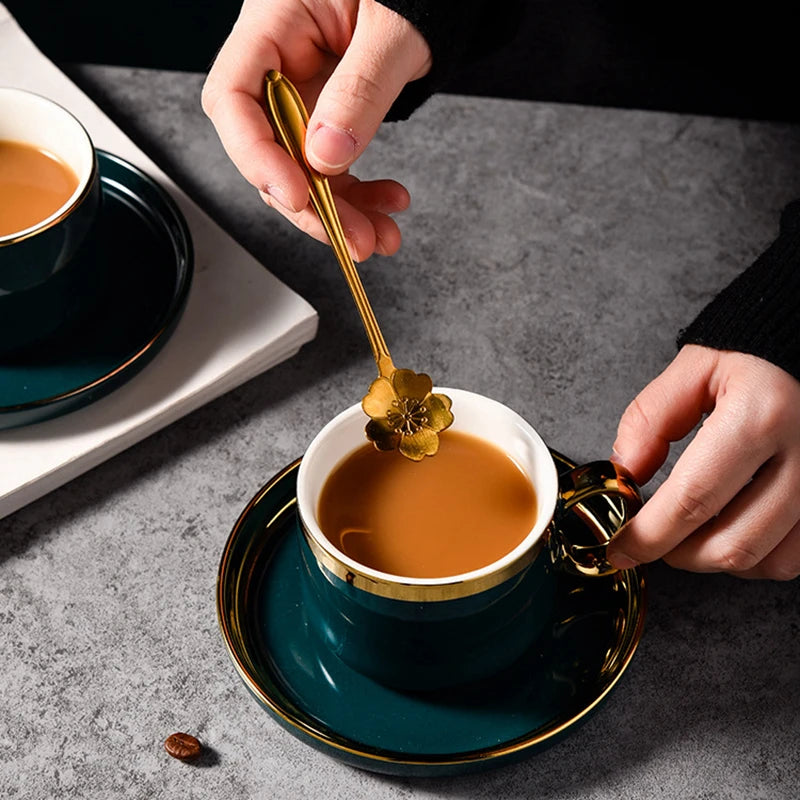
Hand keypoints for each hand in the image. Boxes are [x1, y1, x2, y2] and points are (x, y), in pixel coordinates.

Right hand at [201, 0, 430, 260]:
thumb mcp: (394, 25)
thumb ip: (361, 87)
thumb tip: (325, 156)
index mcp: (275, 20)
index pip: (233, 97)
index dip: (256, 156)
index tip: (297, 195)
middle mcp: (280, 60)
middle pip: (268, 148)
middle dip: (311, 204)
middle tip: (352, 239)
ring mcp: (304, 89)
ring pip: (302, 168)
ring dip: (340, 212)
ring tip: (382, 236)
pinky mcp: (330, 111)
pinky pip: (332, 164)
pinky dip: (359, 193)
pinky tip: (388, 203)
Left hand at [608, 345, 799, 579]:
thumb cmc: (756, 356)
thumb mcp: (695, 368)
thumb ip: (651, 418)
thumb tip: (625, 471)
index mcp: (761, 418)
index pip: (693, 499)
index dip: (649, 535)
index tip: (621, 548)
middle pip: (732, 544)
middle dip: (678, 554)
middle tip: (651, 541)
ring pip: (767, 561)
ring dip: (716, 560)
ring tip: (688, 534)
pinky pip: (796, 557)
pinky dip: (756, 558)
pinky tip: (730, 530)